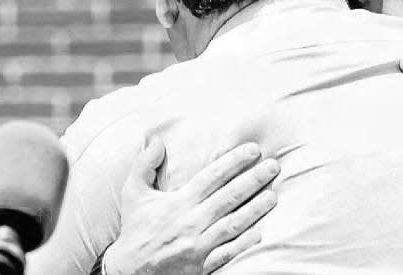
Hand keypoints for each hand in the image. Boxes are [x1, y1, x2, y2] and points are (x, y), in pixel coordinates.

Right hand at [104, 139, 278, 274]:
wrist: (128, 272)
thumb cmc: (135, 229)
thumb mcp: (134, 194)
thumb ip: (144, 165)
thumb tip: (156, 140)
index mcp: (179, 202)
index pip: (212, 176)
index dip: (234, 161)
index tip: (253, 149)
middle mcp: (191, 221)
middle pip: (229, 197)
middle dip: (253, 180)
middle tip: (273, 166)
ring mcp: (199, 245)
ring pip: (234, 224)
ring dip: (256, 209)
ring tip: (273, 195)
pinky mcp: (203, 265)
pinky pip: (229, 253)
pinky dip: (245, 242)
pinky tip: (262, 231)